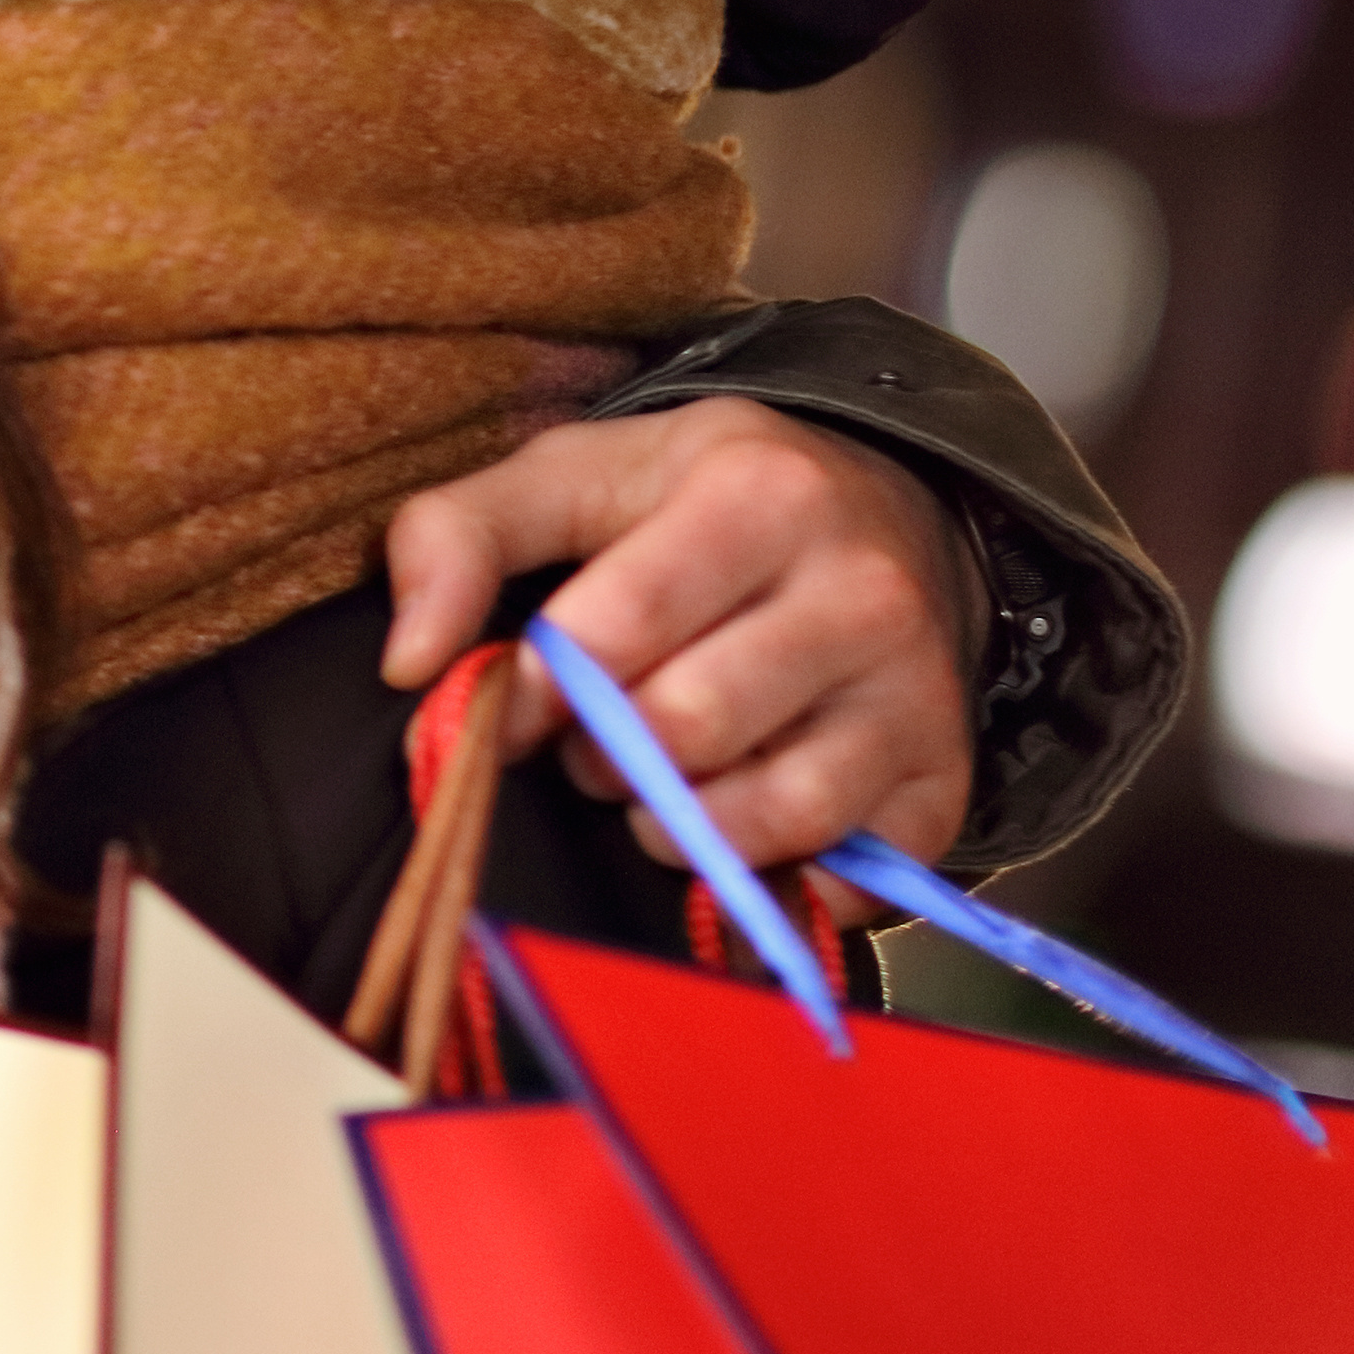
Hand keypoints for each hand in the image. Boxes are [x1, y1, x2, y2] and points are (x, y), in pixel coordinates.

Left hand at [380, 398, 975, 871]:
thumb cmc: (697, 502)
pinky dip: (774, 878)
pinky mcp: (946, 781)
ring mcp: (916, 692)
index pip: (617, 629)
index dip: (540, 693)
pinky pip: (849, 874)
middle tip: (592, 745)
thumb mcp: (573, 475)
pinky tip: (738, 829)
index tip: (513, 711)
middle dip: (606, 756)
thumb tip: (408, 661)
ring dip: (679, 824)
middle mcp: (862, 591)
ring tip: (651, 786)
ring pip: (773, 811)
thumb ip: (460, 535)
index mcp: (761, 495)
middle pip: (688, 727)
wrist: (890, 515)